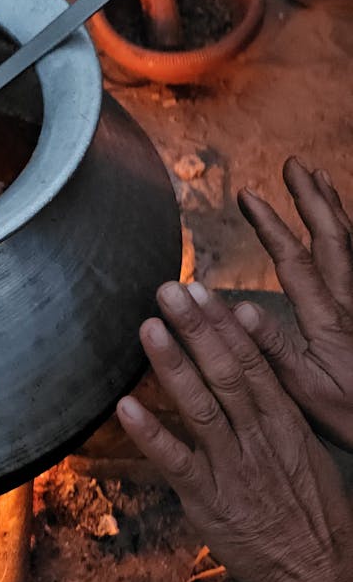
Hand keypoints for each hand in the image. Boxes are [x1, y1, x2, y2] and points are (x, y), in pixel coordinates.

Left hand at [116, 280, 352, 581]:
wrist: (323, 574)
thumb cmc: (314, 514)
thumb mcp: (304, 451)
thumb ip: (274, 412)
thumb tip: (249, 373)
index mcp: (285, 421)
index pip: (252, 361)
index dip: (223, 324)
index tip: (200, 290)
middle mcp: (259, 437)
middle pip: (225, 371)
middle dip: (196, 328)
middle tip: (169, 289)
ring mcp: (234, 468)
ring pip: (200, 406)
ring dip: (172, 365)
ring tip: (148, 327)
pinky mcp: (211, 502)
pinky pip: (176, 462)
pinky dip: (151, 433)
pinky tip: (126, 405)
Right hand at [235, 158, 352, 452]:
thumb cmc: (350, 417)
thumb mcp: (304, 394)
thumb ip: (271, 349)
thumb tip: (239, 308)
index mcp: (327, 321)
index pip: (295, 261)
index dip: (271, 225)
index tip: (248, 194)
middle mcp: (349, 305)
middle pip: (334, 239)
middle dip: (310, 199)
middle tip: (293, 165)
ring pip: (350, 246)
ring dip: (332, 209)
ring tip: (319, 179)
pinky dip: (347, 237)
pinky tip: (340, 230)